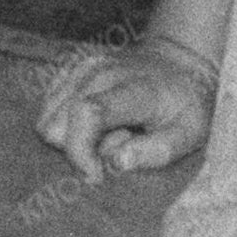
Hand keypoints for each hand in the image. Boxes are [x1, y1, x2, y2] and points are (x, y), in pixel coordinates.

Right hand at [39, 36, 212, 178]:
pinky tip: (95, 121)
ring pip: (47, 120)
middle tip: (118, 142)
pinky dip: (66, 123)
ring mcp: (82, 67)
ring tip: (109, 131)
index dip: (80, 151)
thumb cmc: (185, 104)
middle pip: (57, 125)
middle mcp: (101, 72)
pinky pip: (48, 109)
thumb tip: (117, 162)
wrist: (180, 61)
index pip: (87, 114)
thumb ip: (157, 151)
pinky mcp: (70, 69)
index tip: (95, 175)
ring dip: (72, 137)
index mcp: (134, 88)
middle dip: (80, 148)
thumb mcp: (189, 134)